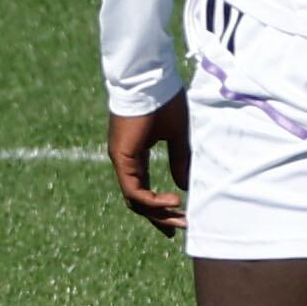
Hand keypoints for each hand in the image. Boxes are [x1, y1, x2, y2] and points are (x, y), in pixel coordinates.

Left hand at [109, 97, 187, 235]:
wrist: (150, 77)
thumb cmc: (163, 99)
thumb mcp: (176, 135)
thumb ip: (178, 160)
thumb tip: (184, 186)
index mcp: (135, 155)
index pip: (142, 190)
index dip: (158, 207)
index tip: (177, 218)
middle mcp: (125, 160)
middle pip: (138, 200)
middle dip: (159, 217)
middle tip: (179, 228)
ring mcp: (121, 159)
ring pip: (135, 199)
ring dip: (157, 213)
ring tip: (180, 218)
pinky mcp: (122, 157)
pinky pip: (134, 189)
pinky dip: (152, 200)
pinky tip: (173, 202)